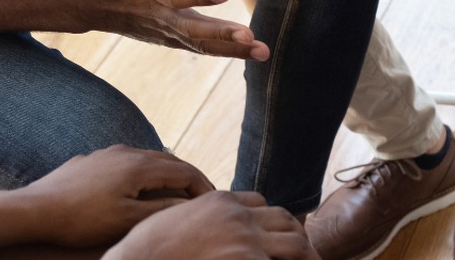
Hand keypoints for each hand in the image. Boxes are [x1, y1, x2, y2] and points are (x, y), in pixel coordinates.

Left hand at [20, 145, 214, 248]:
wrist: (35, 209)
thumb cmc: (81, 219)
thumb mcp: (127, 220)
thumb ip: (161, 210)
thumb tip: (189, 204)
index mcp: (139, 166)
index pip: (185, 171)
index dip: (203, 185)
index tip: (215, 199)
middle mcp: (127, 152)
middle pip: (169, 160)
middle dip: (189, 177)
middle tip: (202, 194)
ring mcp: (108, 153)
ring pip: (148, 159)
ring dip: (167, 173)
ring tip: (176, 191)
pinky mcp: (92, 160)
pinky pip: (128, 162)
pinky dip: (144, 173)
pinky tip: (138, 186)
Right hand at [81, 0, 267, 60]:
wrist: (88, 0)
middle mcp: (160, 14)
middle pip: (194, 30)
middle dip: (222, 34)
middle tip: (249, 36)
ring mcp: (165, 31)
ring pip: (201, 44)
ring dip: (232, 50)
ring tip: (262, 52)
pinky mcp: (169, 38)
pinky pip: (199, 48)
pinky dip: (224, 52)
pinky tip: (249, 53)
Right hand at [102, 191, 318, 259]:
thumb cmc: (147, 247)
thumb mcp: (175, 217)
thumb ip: (200, 217)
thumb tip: (207, 227)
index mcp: (221, 200)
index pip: (261, 204)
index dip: (272, 221)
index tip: (275, 235)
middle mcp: (239, 216)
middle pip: (286, 221)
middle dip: (298, 238)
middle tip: (306, 253)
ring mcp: (247, 240)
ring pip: (296, 244)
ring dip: (305, 255)